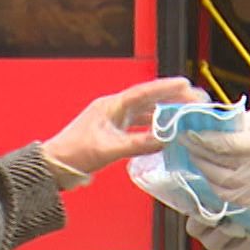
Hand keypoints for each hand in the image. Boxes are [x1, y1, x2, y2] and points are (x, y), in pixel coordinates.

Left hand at [44, 78, 206, 176]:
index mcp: (111, 106)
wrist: (55, 166)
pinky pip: (139, 124)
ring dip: (165, 111)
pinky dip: (153, 126)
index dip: (165, 88)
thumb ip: (137, 144)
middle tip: (194, 97)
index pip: (143, 93)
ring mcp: (113, 119)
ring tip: (185, 111)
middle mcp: (113, 109)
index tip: (185, 84)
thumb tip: (164, 139)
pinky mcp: (112, 131)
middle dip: (171, 97)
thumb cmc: (76, 154)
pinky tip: (165, 131)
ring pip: (145, 112)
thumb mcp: (109, 149)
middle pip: (148, 100)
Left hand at [181, 108, 249, 209]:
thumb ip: (238, 120)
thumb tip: (210, 121)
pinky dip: (212, 183)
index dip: (205, 139)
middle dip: (199, 152)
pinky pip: (225, 195)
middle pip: (220, 163)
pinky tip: (208, 172)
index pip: (228, 144)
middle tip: (186, 143)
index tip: (190, 133)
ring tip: (195, 156)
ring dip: (202, 168)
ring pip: (218, 182)